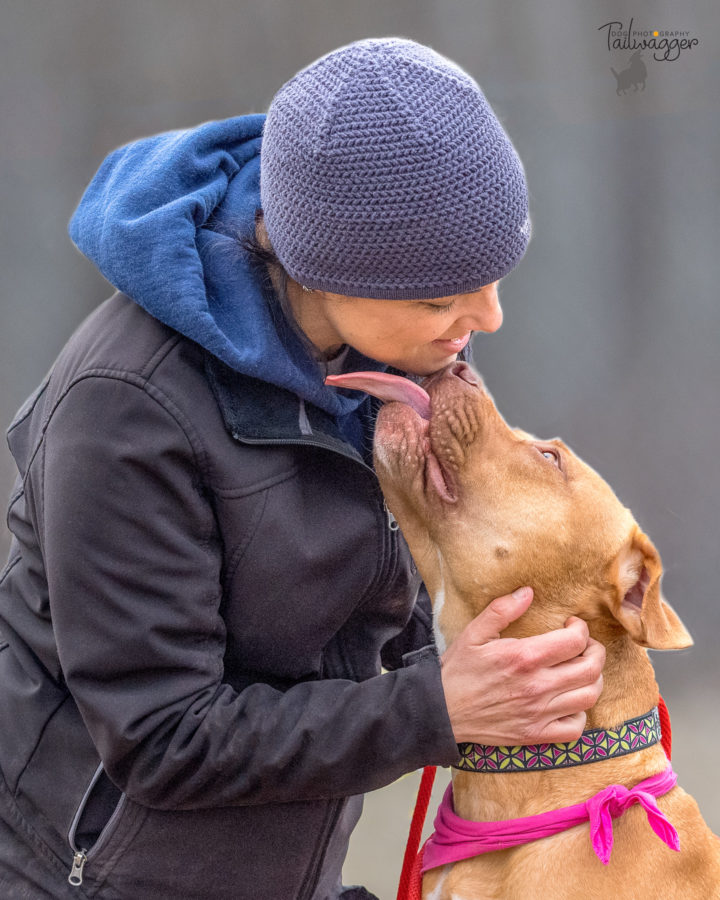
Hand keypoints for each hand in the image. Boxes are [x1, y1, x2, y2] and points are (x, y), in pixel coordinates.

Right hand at [439, 587, 604, 744]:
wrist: (441, 711)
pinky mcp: (536, 734)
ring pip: (588, 696)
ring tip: (582, 670)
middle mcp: (537, 686)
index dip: (581, 629)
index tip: (572, 625)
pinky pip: (575, 728)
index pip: (575, 641)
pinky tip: (568, 701)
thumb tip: (528, 592)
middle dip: (596, 652)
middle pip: (591, 669)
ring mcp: (539, 713)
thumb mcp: (474, 633)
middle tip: (586, 646)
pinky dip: (580, 713)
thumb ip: (502, 610)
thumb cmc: (457, 670)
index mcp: (524, 657)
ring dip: (593, 680)